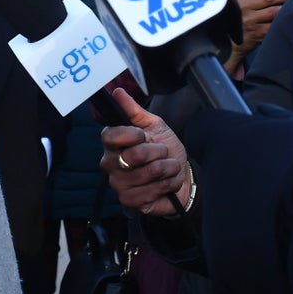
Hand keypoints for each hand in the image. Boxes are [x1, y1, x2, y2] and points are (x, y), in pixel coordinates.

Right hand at [100, 88, 190, 216]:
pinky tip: (167, 183)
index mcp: (112, 144)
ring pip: (148, 172)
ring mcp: (119, 184)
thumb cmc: (165, 149)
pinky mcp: (130, 201)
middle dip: (159, 152)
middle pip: (134, 155)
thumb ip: (134, 110)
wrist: (181, 174)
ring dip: (167, 168)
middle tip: (162, 153)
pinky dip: (167, 184)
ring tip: (168, 167)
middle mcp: (111, 164)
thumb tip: (117, 91)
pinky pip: (152, 191)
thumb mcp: (154, 125)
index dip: (132, 135)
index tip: (145, 135)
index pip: (111, 136)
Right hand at [224, 0, 292, 73]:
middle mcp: (244, 8)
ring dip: (288, 7)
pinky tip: (291, 18)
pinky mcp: (256, 34)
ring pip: (275, 11)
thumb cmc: (233, 21)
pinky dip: (284, 21)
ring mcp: (250, 21)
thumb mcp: (236, 3)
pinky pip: (274, 26)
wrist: (224, 44)